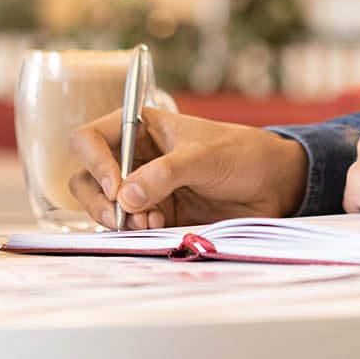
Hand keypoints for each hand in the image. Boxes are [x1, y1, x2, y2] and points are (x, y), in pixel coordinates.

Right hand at [67, 107, 307, 229]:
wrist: (273, 184)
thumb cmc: (240, 154)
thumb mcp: (203, 156)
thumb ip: (164, 174)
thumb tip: (126, 196)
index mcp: (140, 128)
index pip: (90, 139)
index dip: (94, 162)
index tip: (114, 186)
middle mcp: (134, 157)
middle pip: (86, 177)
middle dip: (98, 199)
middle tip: (121, 217)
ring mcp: (143, 187)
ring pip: (103, 205)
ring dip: (117, 218)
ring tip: (147, 223)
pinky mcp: (155, 214)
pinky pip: (128, 225)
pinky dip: (134, 230)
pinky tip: (157, 227)